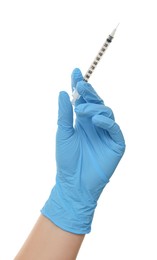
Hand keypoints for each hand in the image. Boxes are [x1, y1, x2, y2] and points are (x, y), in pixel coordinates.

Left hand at [41, 68, 124, 233]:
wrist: (74, 183)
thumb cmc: (67, 159)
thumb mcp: (63, 133)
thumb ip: (64, 113)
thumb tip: (63, 92)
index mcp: (83, 122)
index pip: (83, 100)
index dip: (80, 86)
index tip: (76, 71)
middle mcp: (95, 125)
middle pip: (97, 103)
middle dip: (89, 93)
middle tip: (80, 85)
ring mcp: (106, 133)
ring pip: (106, 112)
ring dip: (95, 108)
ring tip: (82, 111)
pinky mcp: (116, 143)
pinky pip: (114, 128)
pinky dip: (107, 122)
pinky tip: (96, 120)